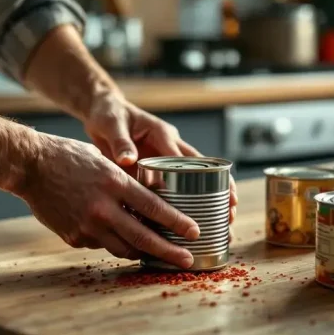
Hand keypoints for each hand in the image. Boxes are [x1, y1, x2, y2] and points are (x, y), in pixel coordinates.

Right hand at [20, 134, 200, 267]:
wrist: (29, 166)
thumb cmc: (69, 157)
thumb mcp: (104, 162)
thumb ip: (125, 184)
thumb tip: (149, 203)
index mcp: (115, 184)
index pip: (154, 208)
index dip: (177, 223)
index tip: (194, 232)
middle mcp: (104, 208)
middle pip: (144, 237)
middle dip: (169, 252)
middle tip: (187, 260)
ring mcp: (88, 225)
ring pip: (124, 249)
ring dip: (143, 253)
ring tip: (158, 255)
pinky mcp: (74, 237)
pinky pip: (101, 245)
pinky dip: (113, 243)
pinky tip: (119, 238)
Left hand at [83, 93, 238, 221]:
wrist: (102, 112)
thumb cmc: (108, 114)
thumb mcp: (111, 124)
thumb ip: (120, 142)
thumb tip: (128, 160)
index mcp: (161, 133)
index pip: (184, 155)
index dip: (201, 173)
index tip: (213, 190)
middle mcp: (170, 145)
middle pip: (203, 167)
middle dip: (220, 187)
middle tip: (231, 209)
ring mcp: (167, 157)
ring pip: (196, 178)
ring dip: (211, 197)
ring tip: (224, 221)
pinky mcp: (159, 168)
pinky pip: (177, 186)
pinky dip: (187, 202)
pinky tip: (193, 222)